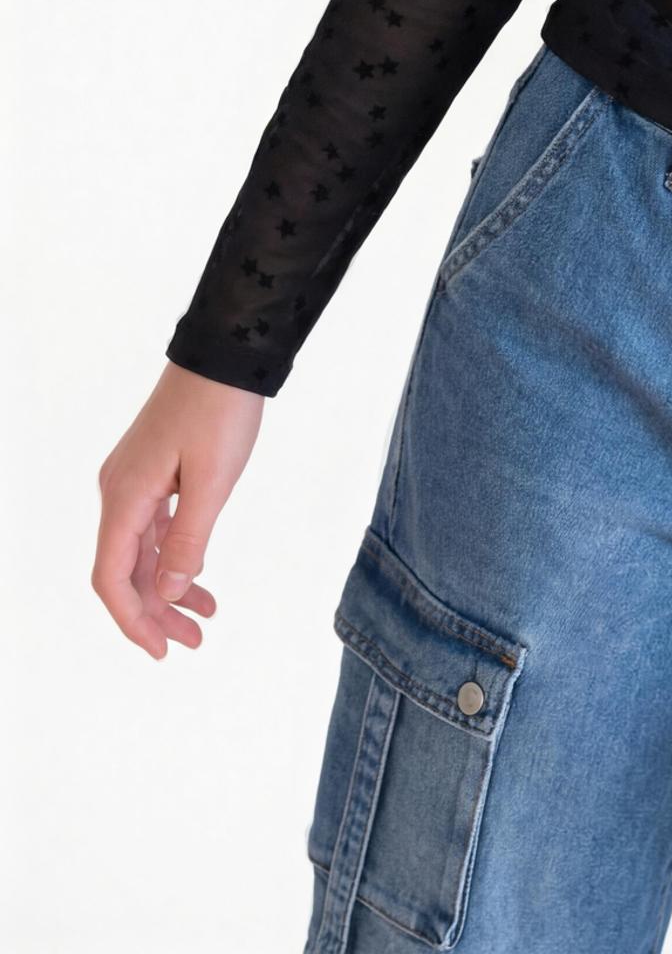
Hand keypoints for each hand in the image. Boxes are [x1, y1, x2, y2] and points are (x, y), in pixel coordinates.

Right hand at [92, 361, 264, 658]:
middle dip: (156, 611)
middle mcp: (119, 491)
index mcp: (124, 497)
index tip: (160, 650)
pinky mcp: (153, 470)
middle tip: (192, 642)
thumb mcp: (212, 481)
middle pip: (126, 569)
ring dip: (169, 586)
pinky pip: (154, 526)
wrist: (225, 354)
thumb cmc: (219, 411)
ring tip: (204, 617)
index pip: (111, 576)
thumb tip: (172, 590)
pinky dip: (174, 554)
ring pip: (142, 550)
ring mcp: (135, 480)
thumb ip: (190, 538)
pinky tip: (198, 574)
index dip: (132, 619)